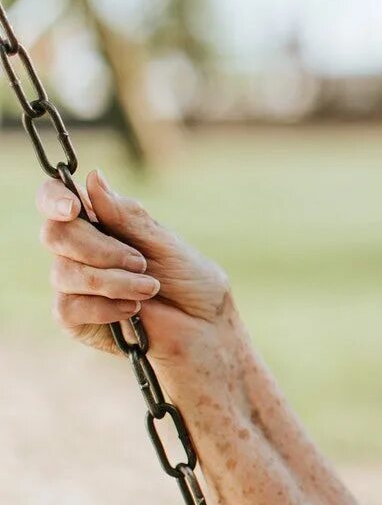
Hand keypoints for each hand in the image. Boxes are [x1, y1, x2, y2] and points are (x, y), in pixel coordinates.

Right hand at [37, 170, 239, 368]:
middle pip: (56, 234)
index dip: (54, 199)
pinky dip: (105, 307)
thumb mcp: (164, 242)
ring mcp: (74, 284)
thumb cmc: (191, 280)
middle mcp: (80, 249)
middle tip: (141, 262)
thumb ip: (126, 217)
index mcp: (101, 222)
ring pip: (65, 273)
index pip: (57, 201)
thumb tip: (93, 177)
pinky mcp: (74, 318)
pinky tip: (133, 311)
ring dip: (114, 281)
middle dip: (100, 249)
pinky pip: (68, 307)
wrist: (204, 326)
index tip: (73, 208)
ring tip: (149, 289)